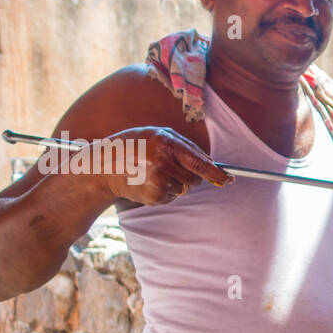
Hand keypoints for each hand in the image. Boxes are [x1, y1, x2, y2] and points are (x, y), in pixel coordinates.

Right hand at [97, 127, 232, 204]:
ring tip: (153, 173)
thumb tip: (211, 163)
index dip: (217, 173)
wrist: (103, 166)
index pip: (200, 162)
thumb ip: (184, 146)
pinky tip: (148, 182)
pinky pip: (172, 197)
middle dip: (191, 176)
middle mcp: (163, 162)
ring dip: (176, 183)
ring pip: (185, 188)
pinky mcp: (154, 196)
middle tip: (170, 168)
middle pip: (196, 178)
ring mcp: (158, 181)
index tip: (229, 179)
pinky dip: (165, 192)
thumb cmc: (133, 147)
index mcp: (166, 142)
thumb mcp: (156, 135)